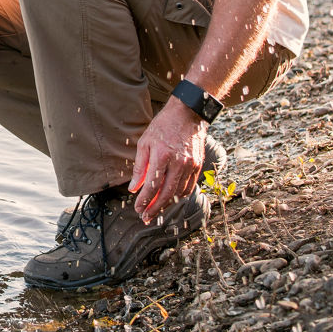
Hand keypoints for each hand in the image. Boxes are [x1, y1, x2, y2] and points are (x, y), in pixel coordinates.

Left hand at [129, 99, 205, 224]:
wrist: (187, 114)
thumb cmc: (163, 126)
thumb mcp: (145, 143)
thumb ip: (140, 167)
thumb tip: (134, 187)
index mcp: (161, 155)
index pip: (152, 185)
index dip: (144, 200)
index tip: (138, 209)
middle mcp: (178, 162)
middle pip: (166, 194)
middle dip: (155, 208)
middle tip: (146, 217)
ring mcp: (190, 165)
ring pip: (179, 193)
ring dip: (167, 204)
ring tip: (156, 209)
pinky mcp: (198, 165)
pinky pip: (189, 186)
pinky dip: (179, 195)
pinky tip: (171, 198)